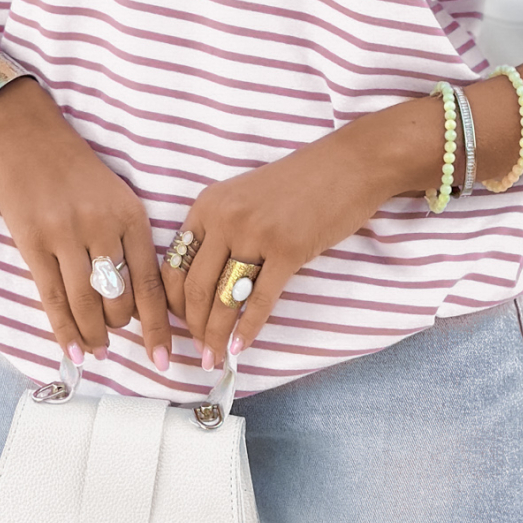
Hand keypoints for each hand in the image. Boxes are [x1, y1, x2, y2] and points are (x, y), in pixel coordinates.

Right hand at [0, 79, 170, 370]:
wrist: (29, 137)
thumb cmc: (77, 171)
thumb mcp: (117, 197)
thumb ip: (129, 242)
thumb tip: (138, 300)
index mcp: (130, 215)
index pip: (150, 283)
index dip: (157, 327)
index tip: (163, 359)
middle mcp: (101, 227)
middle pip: (118, 299)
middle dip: (120, 327)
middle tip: (116, 337)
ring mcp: (64, 236)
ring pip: (85, 304)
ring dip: (94, 334)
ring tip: (98, 349)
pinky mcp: (33, 243)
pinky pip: (51, 298)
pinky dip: (64, 329)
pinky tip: (74, 350)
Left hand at [163, 100, 436, 369]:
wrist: (348, 164)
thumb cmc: (300, 182)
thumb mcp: (245, 197)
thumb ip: (222, 231)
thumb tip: (206, 285)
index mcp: (208, 204)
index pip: (175, 264)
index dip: (174, 303)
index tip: (181, 326)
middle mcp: (225, 218)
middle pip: (195, 287)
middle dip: (193, 327)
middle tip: (199, 352)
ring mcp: (256, 233)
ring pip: (223, 298)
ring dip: (216, 335)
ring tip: (214, 358)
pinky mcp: (288, 250)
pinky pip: (260, 300)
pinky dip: (247, 329)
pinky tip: (241, 347)